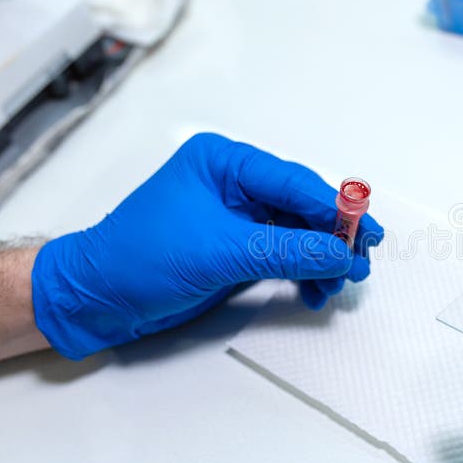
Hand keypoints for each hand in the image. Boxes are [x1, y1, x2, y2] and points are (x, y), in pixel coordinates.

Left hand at [32, 133, 383, 359]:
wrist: (96, 299)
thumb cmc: (141, 259)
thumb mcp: (221, 252)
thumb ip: (287, 251)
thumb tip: (342, 254)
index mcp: (225, 163)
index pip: (294, 183)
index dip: (336, 210)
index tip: (366, 235)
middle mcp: (234, 183)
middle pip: (301, 206)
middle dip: (331, 239)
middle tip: (359, 265)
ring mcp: (236, 216)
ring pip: (296, 232)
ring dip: (319, 260)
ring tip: (336, 286)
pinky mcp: (236, 247)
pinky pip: (281, 254)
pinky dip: (300, 273)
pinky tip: (312, 292)